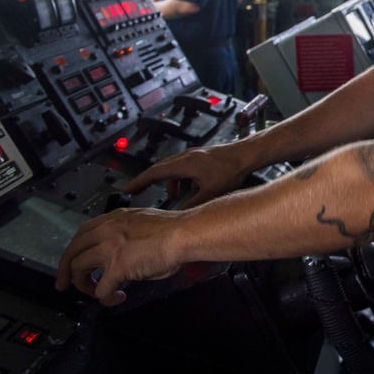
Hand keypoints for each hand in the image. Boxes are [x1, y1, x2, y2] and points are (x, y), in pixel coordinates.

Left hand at [55, 207, 185, 305]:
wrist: (185, 234)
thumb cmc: (175, 230)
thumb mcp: (143, 226)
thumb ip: (127, 237)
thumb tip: (124, 257)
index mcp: (115, 219)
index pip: (82, 233)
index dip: (73, 250)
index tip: (71, 262)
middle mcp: (107, 230)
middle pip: (72, 250)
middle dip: (64, 270)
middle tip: (63, 284)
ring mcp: (110, 247)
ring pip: (77, 268)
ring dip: (82, 284)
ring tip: (94, 292)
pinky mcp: (117, 266)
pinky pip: (100, 289)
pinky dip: (106, 298)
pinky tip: (117, 298)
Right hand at [122, 144, 247, 208]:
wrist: (246, 156)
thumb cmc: (230, 169)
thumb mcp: (210, 192)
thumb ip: (192, 205)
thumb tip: (179, 217)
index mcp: (183, 163)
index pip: (154, 173)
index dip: (139, 182)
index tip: (127, 190)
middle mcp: (185, 157)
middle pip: (159, 170)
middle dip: (147, 182)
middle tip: (135, 192)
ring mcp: (192, 156)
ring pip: (173, 170)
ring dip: (170, 184)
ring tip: (173, 198)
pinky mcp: (200, 158)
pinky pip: (184, 169)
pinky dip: (183, 181)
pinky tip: (193, 191)